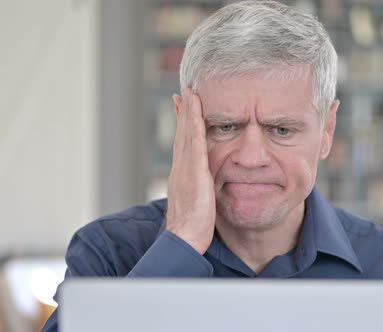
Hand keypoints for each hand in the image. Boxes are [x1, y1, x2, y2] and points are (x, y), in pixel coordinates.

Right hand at [165, 88, 215, 254]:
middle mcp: (180, 169)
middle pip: (182, 135)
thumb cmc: (191, 228)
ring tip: (190, 94)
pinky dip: (194, 126)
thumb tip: (202, 188)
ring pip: (186, 135)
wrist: (184, 240)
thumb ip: (198, 192)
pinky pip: (195, 145)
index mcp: (181, 175)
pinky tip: (197, 112)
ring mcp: (185, 170)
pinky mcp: (193, 174)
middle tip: (184, 92)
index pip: (183, 145)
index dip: (183, 125)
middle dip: (183, 113)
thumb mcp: (196, 205)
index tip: (184, 108)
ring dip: (188, 113)